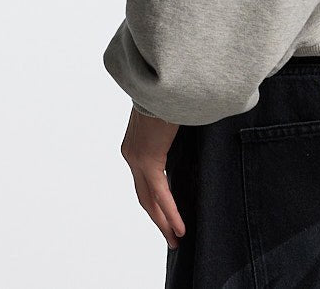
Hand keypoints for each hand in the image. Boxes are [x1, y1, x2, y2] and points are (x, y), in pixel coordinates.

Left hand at [119, 106, 186, 248]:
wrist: (162, 81)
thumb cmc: (169, 93)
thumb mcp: (167, 116)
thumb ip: (171, 130)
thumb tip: (189, 131)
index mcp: (134, 144)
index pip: (143, 180)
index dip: (154, 200)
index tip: (164, 214)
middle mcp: (131, 155)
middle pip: (144, 196)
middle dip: (157, 219)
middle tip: (170, 238)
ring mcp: (137, 159)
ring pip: (150, 200)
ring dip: (163, 222)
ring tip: (175, 239)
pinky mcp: (149, 161)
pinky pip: (161, 194)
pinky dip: (170, 212)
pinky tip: (179, 227)